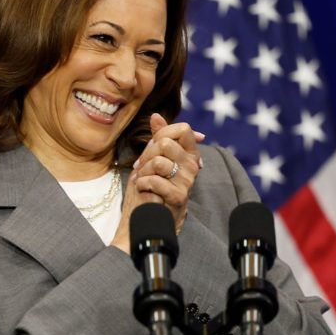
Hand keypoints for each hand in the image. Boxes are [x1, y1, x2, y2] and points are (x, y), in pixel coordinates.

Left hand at [110, 113, 203, 253]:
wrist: (148, 219)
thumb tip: (156, 116)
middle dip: (146, 155)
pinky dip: (142, 184)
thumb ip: (158, 137)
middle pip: (165, 143)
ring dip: (143, 172)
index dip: (162, 133)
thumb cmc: (151, 188)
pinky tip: (144, 191)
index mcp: (190, 154)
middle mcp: (193, 166)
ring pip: (158, 161)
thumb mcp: (153, 159)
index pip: (183, 129)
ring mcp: (187, 182)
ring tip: (142, 181)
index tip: (153, 148)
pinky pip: (155, 180)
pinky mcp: (179, 196)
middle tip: (142, 168)